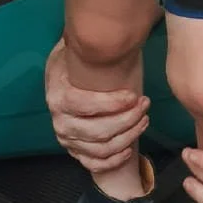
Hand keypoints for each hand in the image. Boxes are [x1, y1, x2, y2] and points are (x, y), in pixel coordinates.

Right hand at [44, 40, 149, 172]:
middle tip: (145, 105)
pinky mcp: (75, 152)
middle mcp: (60, 123)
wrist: (59, 80)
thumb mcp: (74, 50)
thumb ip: (87, 47)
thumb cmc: (73, 64)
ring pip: (101, 149)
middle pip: (98, 131)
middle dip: (127, 120)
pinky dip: (115, 160)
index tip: (134, 95)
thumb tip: (111, 38)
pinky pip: (95, 164)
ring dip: (128, 137)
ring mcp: (68, 140)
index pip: (85, 105)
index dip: (112, 104)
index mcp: (58, 97)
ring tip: (143, 120)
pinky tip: (129, 148)